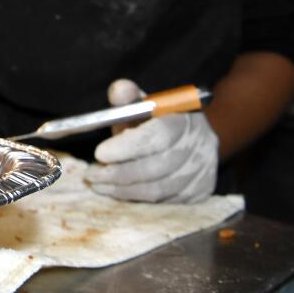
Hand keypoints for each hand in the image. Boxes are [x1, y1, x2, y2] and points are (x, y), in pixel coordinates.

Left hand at [84, 79, 218, 203]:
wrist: (193, 136)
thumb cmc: (157, 120)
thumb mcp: (143, 103)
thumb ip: (128, 96)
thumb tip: (118, 90)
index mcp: (182, 120)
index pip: (157, 137)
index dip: (127, 147)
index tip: (99, 153)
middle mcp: (198, 147)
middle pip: (156, 168)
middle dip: (118, 173)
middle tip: (92, 174)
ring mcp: (202, 173)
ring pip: (158, 190)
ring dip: (122, 189)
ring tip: (97, 183)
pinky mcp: (200, 193)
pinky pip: (163, 202)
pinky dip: (135, 198)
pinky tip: (117, 190)